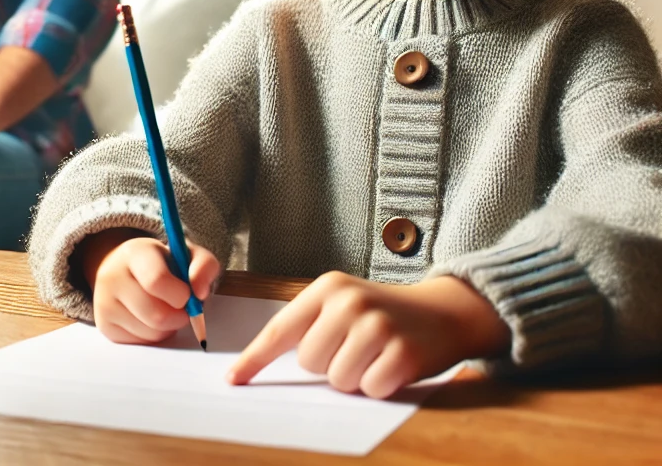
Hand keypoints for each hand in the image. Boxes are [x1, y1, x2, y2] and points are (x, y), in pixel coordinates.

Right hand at [81, 231, 220, 344]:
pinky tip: (150, 319)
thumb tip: (200, 293)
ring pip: (150, 332)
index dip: (180, 294)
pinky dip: (153, 336)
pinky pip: (140, 343)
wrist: (123, 267)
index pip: (157, 280)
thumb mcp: (185, 254)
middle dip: (178, 317)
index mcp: (134, 253)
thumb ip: (204, 266)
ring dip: (168, 328)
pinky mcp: (104, 325)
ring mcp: (104, 303)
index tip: (187, 294)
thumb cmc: (161, 263)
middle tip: (182, 308)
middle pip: (155, 314)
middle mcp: (112, 276)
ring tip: (165, 310)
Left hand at [227, 272, 509, 398]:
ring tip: (375, 354)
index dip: (255, 358)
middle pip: (309, 362)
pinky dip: (380, 386)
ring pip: (338, 380)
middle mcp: (350, 301)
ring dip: (355, 377)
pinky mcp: (402, 353)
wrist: (443, 312)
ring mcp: (377, 325)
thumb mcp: (344, 305)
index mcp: (329, 287)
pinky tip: (394, 364)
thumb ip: (312, 325)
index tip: (233, 379)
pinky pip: (371, 390)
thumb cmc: (382, 314)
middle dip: (329, 365)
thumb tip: (267, 363)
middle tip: (355, 347)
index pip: (281, 328)